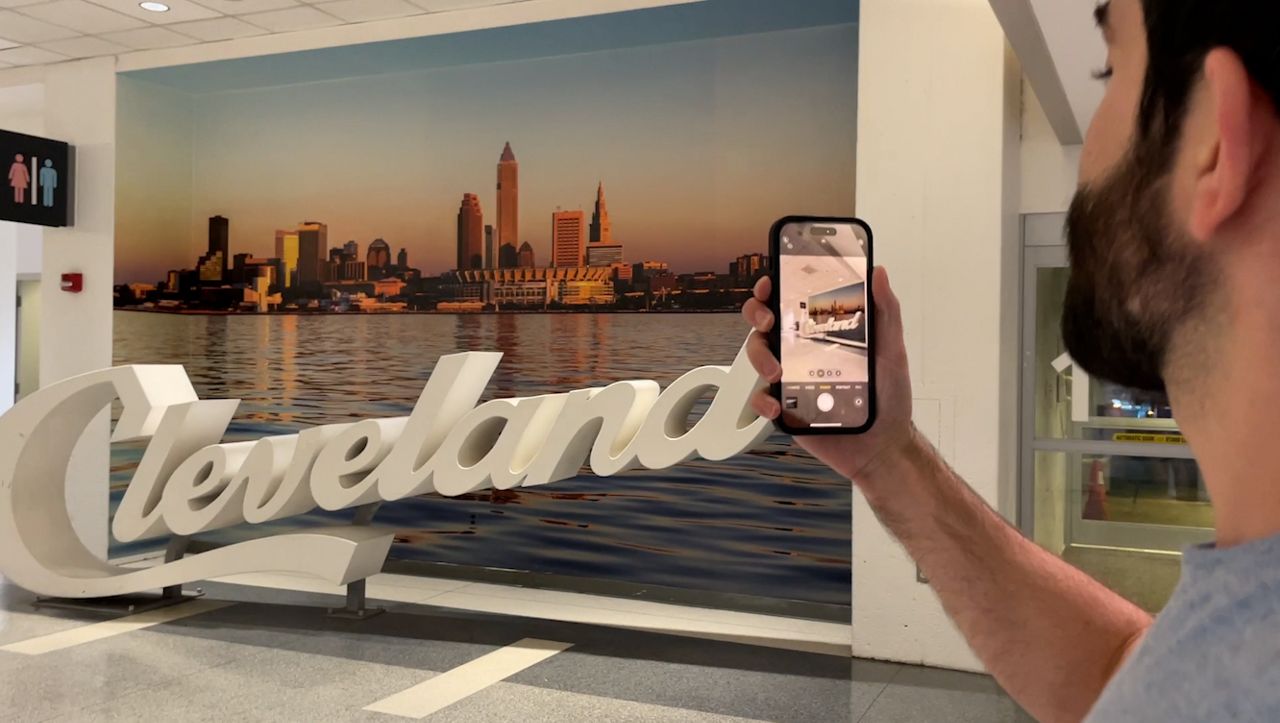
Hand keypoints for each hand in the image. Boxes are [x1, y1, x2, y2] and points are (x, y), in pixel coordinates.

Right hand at [742, 267, 917, 484]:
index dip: (775, 286)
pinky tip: (776, 404)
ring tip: (777, 372)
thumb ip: (886, 312)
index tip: (772, 283)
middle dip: (757, 313)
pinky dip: (761, 399)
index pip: (792, 299)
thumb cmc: (889, 397)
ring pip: (757, 354)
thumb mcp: (892, 350)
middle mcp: (802, 350)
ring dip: (758, 357)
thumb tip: (878, 273)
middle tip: (768, 321)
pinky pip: (760, 397)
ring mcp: (791, 376)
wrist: (881, 445)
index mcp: (824, 331)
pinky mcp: (785, 405)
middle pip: (765, 321)